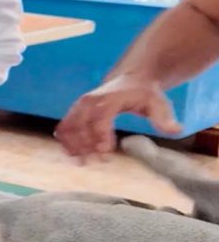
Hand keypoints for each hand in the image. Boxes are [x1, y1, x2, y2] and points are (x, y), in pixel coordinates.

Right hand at [55, 74, 181, 161]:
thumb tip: (177, 130)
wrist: (131, 79)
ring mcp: (80, 105)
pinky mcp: (75, 111)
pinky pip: (65, 127)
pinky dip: (66, 141)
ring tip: (82, 162)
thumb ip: (164, 118)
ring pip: (68, 127)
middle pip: (80, 125)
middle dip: (85, 146)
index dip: (100, 137)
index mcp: (109, 99)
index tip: (106, 153)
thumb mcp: (159, 103)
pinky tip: (73, 154)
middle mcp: (90, 101)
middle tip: (96, 162)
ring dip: (72, 145)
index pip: (100, 119)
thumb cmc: (145, 94)